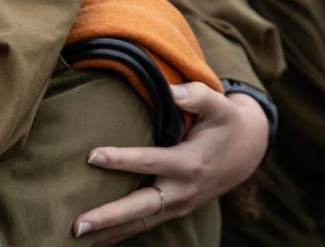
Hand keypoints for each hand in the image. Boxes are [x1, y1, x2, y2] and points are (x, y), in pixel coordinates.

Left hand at [73, 83, 267, 243]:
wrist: (248, 151)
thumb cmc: (226, 122)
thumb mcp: (219, 105)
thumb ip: (196, 95)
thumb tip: (171, 91)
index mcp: (189, 163)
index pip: (150, 162)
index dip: (121, 159)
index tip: (92, 156)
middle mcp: (183, 190)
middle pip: (141, 208)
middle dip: (109, 217)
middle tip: (77, 224)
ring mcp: (179, 204)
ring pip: (140, 223)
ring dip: (109, 232)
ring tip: (76, 239)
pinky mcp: (174, 209)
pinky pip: (144, 224)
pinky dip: (121, 233)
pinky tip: (97, 239)